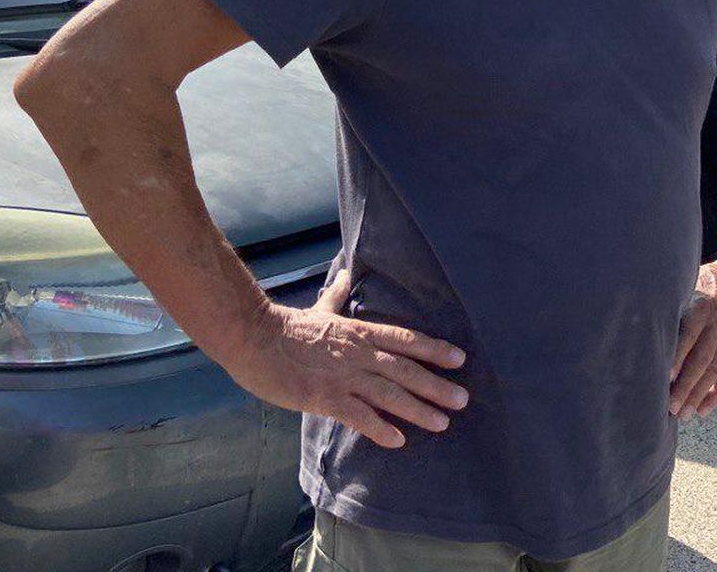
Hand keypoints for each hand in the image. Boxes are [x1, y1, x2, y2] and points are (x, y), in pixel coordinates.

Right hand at [226, 269, 468, 449]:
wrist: (253, 337)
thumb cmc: (285, 326)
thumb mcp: (320, 308)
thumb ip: (338, 296)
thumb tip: (347, 275)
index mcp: (359, 332)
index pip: (406, 339)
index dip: (435, 349)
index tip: (460, 359)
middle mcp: (358, 353)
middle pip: (406, 369)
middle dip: (437, 385)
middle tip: (463, 400)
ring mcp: (342, 375)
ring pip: (389, 393)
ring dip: (418, 409)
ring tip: (442, 423)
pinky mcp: (323, 397)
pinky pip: (358, 415)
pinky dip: (379, 428)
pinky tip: (398, 441)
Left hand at [670, 257, 716, 418]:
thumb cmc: (709, 279)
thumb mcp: (690, 281)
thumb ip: (673, 300)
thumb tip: (642, 316)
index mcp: (702, 307)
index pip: (688, 336)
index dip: (677, 357)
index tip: (665, 377)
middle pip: (701, 360)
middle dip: (685, 386)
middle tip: (670, 407)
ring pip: (714, 372)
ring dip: (699, 395)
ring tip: (683, 414)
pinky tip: (704, 410)